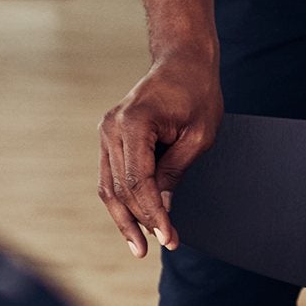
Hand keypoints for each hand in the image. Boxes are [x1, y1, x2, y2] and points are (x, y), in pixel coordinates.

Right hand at [97, 50, 221, 258]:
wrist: (183, 59)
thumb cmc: (196, 90)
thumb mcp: (197, 135)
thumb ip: (174, 172)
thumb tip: (159, 209)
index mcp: (133, 122)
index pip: (137, 182)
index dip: (152, 214)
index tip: (168, 237)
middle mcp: (112, 127)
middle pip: (120, 189)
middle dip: (141, 221)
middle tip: (164, 243)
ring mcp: (107, 131)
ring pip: (110, 187)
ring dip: (126, 218)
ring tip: (142, 245)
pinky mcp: (110, 136)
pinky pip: (112, 176)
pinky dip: (123, 200)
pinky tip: (136, 221)